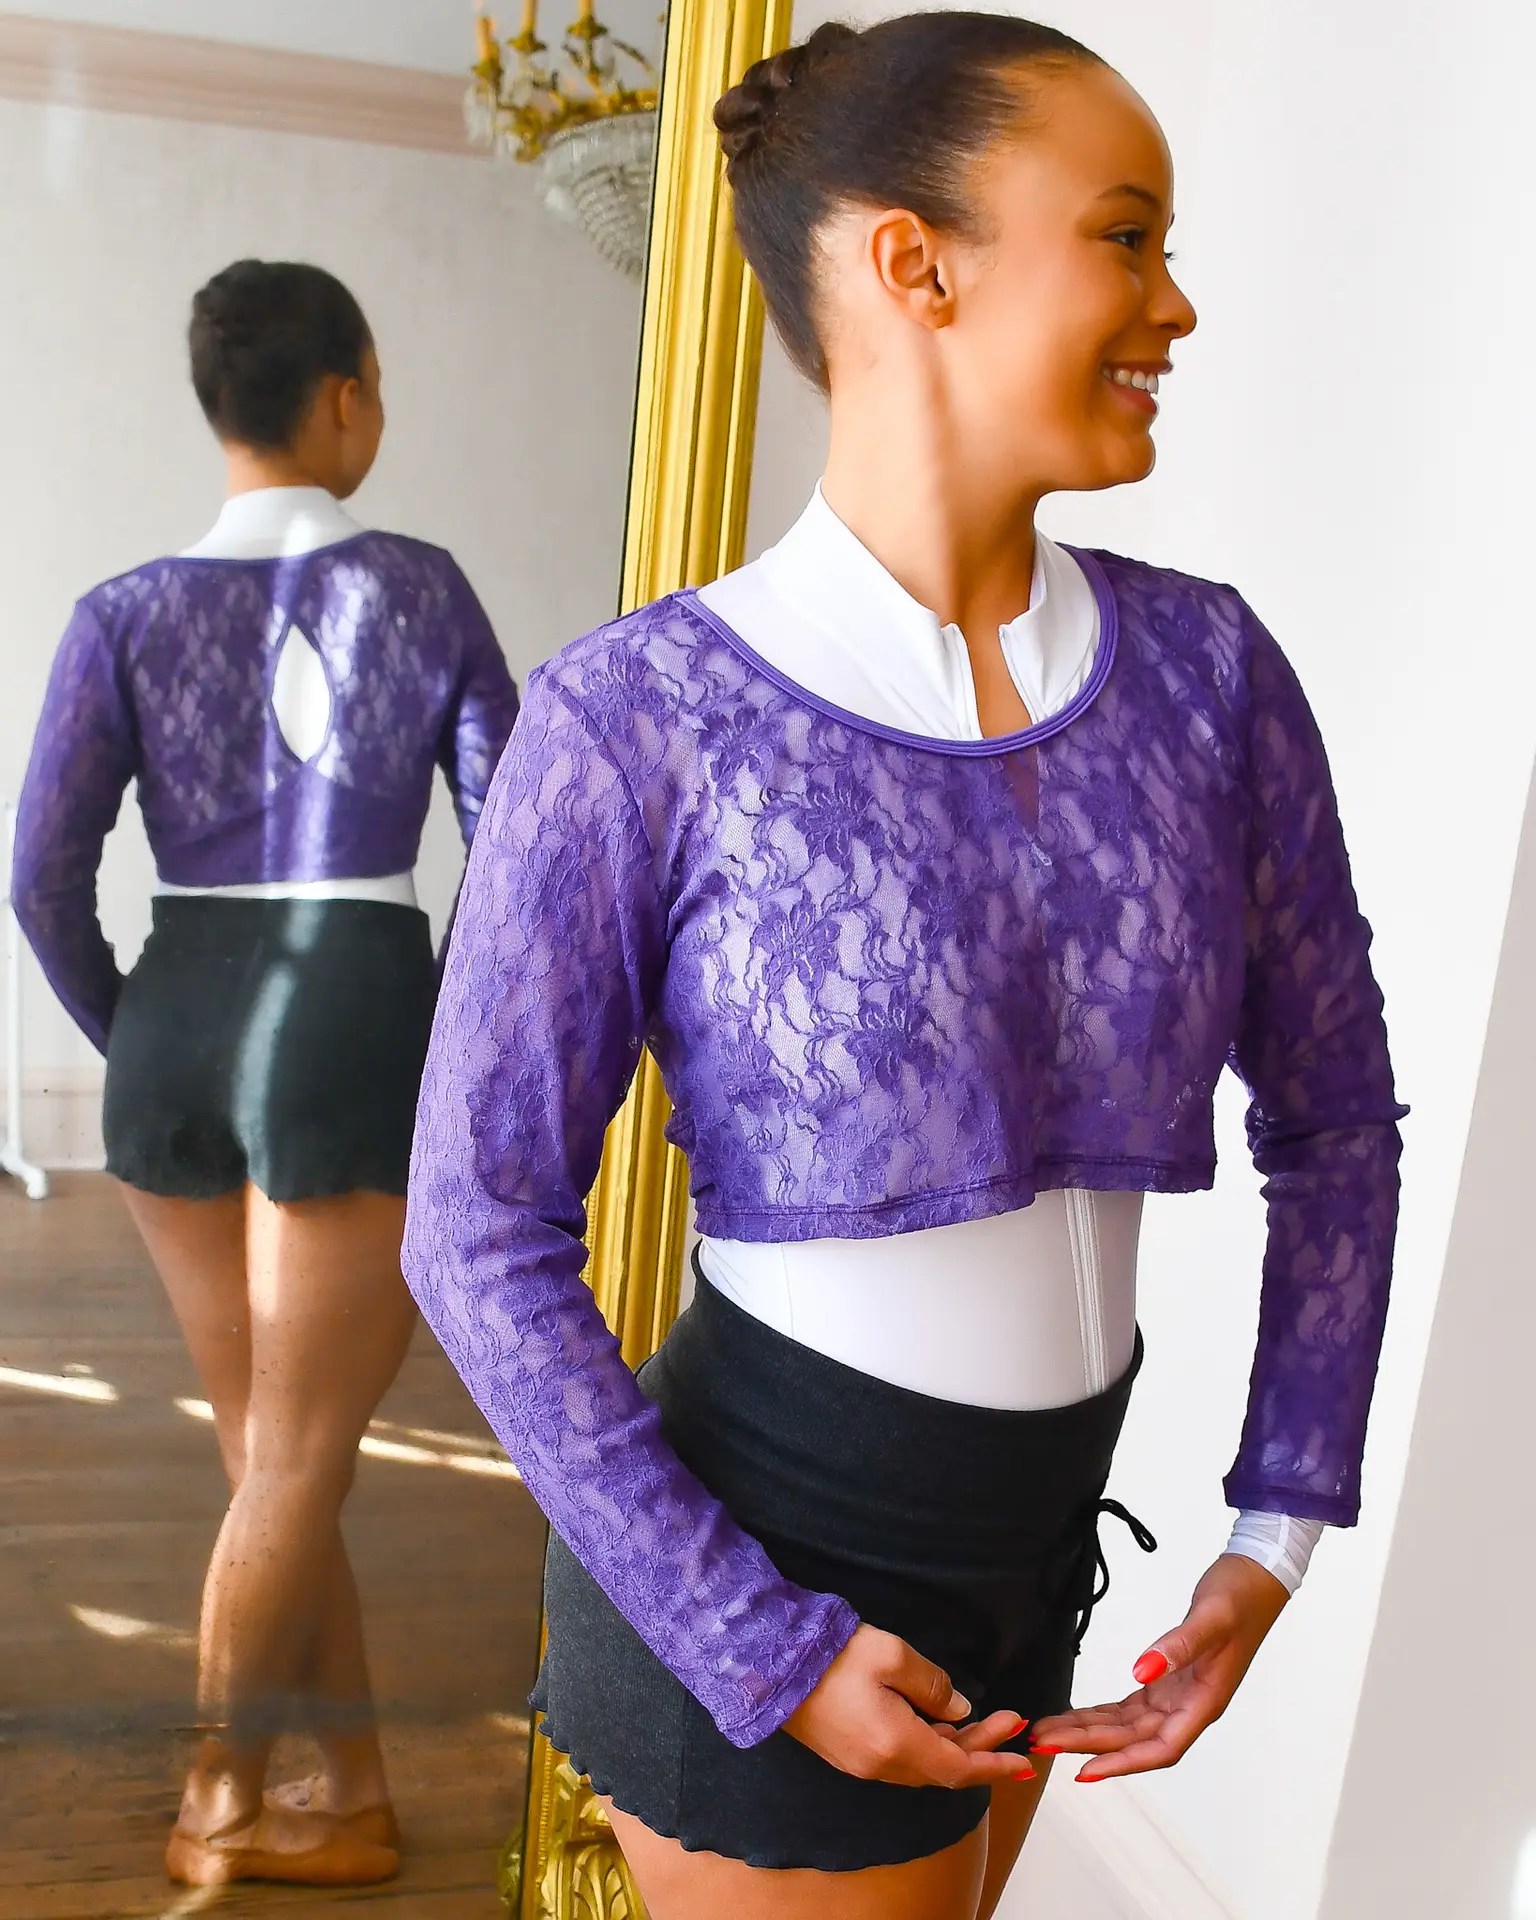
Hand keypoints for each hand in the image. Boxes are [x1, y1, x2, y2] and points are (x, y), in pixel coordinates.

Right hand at [784, 1624, 1032, 1788]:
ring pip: (921, 1765)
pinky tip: (936, 1722)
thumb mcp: (892, 1655)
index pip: (958, 1768)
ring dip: (954, 1746)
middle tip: (1008, 1720)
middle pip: (942, 1768)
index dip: (993, 1765)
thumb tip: (959, 1707)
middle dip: (979, 1747)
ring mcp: (861, 1763)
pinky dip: (928, 1745)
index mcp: (896, 1745)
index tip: (1022, 1760)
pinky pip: (901, 1759)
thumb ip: (932, 1684)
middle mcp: (880, 1765)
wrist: (773, 1664)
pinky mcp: (848, 1753)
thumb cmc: (834, 1655)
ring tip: (977, 1718)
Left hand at [1029, 1554, 1289, 1782]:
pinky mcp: (1168, 1681)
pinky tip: (1077, 1716)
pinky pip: (1130, 1708)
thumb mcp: (1213, 1616)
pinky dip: (1102, 1714)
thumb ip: (1180, 1645)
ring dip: (1089, 1731)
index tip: (1084, 1769)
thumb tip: (1142, 1672)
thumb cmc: (1240, 1598)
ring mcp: (1178, 1696)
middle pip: (1134, 1740)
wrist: (1255, 1578)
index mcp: (1205, 1702)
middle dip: (1089, 1745)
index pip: (1160, 1749)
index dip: (1122, 1762)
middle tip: (1043, 1743)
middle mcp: (1190, 1707)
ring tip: (1049, 1732)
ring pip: (1127, 1727)